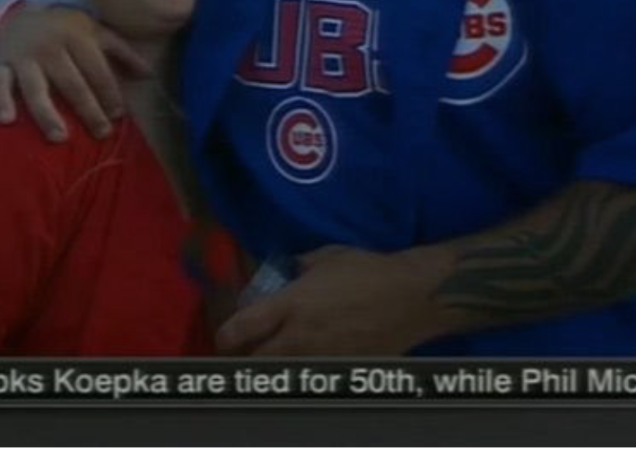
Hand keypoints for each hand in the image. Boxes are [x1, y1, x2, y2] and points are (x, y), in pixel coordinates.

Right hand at [0, 5, 149, 140]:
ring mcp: (24, 57)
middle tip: (101, 134)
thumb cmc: (65, 29)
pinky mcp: (0, 64)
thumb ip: (122, 53)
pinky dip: (1, 101)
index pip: (97, 69)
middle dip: (88, 109)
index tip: (118, 115)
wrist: (20, 14)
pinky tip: (8, 121)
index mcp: (77, 36)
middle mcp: (51, 47)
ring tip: (60, 137)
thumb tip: (149, 75)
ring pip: (36, 88)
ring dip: (48, 113)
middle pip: (71, 83)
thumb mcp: (95, 32)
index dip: (109, 92)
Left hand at [215, 245, 448, 355]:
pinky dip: (300, 372)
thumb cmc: (367, 271)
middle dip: (243, 359)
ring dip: (271, 367)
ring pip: (280, 374)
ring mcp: (319, 358)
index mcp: (290, 305)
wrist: (410, 297)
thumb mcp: (324, 258)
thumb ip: (296, 269)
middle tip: (243, 353)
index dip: (225, 337)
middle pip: (254, 361)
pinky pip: (308, 376)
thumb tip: (282, 275)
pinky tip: (304, 362)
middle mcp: (298, 337)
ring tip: (272, 357)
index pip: (239, 330)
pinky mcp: (339, 371)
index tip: (226, 336)